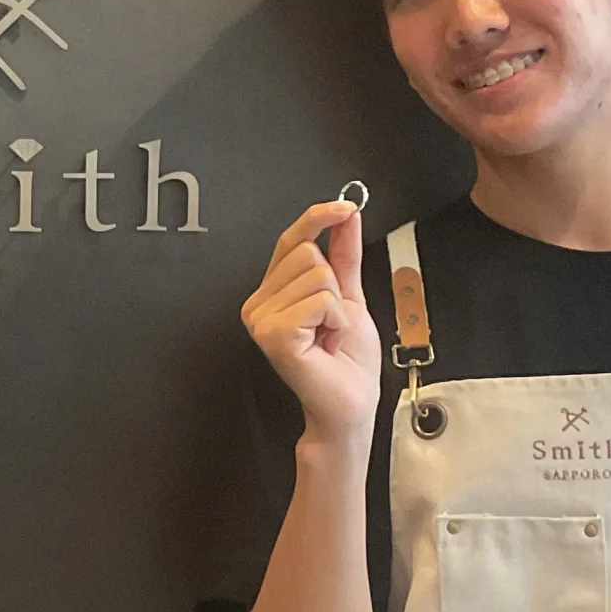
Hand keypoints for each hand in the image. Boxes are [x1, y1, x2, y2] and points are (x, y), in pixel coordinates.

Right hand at [241, 200, 381, 442]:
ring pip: (316, 275)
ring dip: (337, 308)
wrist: (349, 404)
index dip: (317, 218)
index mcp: (273, 293)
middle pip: (307, 254)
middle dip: (335, 287)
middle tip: (330, 323)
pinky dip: (335, 321)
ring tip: (327, 335)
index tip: (345, 207)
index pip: (291, 240)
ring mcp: (262, 319)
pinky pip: (319, 300)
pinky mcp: (274, 333)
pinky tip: (324, 343)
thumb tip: (346, 215)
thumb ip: (344, 256)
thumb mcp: (350, 297)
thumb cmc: (347, 362)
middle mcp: (259, 303)